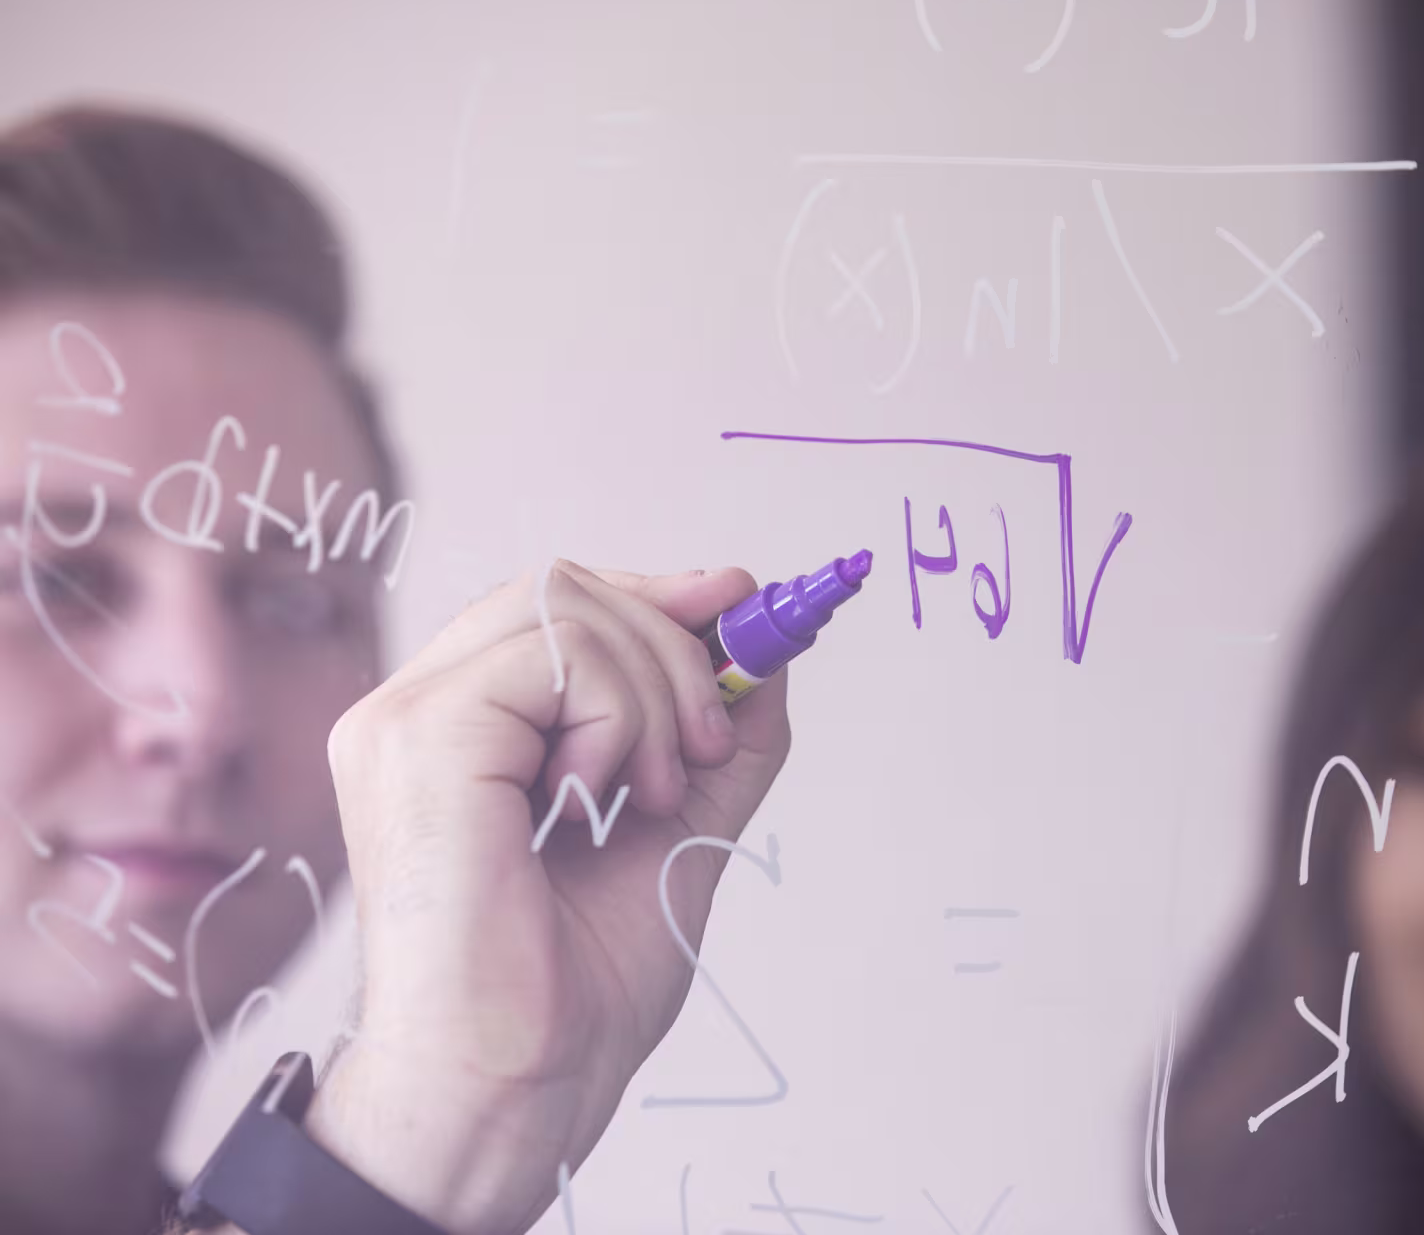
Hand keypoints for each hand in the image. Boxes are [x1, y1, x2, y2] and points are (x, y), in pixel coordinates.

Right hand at [304, 563, 790, 1234]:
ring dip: (656, 695)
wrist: (520, 1084)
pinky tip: (602, 804)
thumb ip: (719, 734)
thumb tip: (769, 639)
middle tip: (706, 752)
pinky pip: (558, 653)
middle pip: (565, 586)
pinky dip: (620, 718)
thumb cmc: (576, 986)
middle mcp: (415, 711)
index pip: (554, 606)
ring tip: (657, 797)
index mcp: (459, 730)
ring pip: (568, 605)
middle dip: (673, 648)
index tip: (740, 605)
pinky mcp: (420, 738)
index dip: (654, 597)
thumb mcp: (682, 826)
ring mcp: (405, 720)